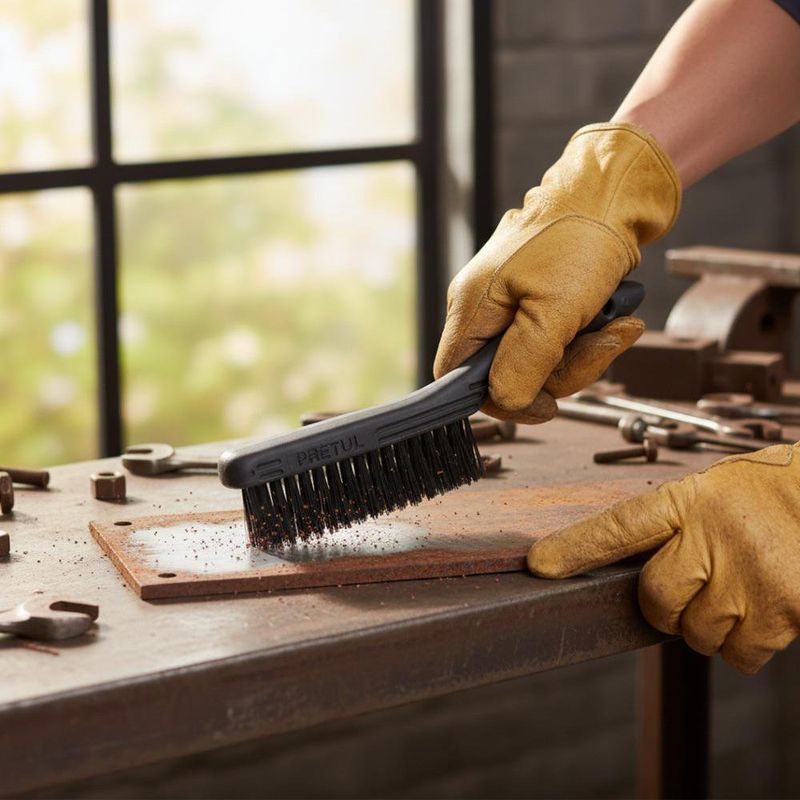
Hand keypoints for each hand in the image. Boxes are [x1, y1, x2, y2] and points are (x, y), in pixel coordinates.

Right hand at [433, 122, 679, 423]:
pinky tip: (616, 318)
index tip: (540, 402)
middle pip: (508, 374)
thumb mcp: (553, 311)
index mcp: (473, 307)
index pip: (456, 377)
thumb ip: (523, 365)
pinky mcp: (543, 300)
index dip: (494, 398)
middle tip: (597, 346)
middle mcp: (487, 308)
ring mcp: (515, 303)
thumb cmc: (580, 236)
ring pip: (541, 361)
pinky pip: (560, 340)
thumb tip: (506, 401)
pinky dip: (591, 336)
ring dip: (586, 353)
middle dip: (560, 372)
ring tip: (617, 325)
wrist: (616, 190)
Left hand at [528, 444, 799, 673]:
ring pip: (697, 634)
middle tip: (697, 584)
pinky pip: (741, 655)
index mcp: (691, 499)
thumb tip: (631, 572)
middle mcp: (713, 533)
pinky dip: (746, 644)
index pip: (620, 527)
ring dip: (711, 625)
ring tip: (741, 588)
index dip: (576, 548)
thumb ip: (674, 527)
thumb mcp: (715, 492)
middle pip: (656, 599)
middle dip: (667, 606)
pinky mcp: (783, 609)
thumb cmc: (772, 496)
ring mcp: (749, 573)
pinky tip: (764, 607)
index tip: (540, 564)